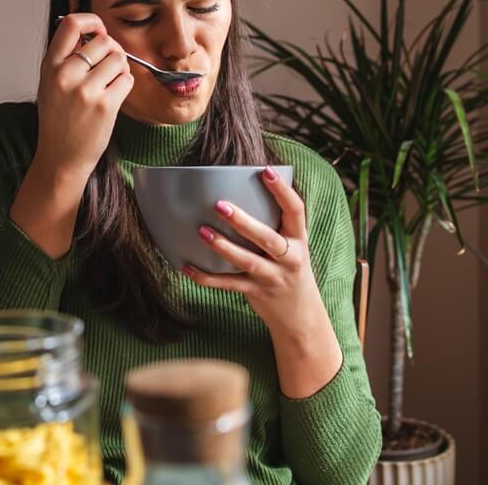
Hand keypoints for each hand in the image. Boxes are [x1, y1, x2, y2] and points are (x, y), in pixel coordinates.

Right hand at [8, 13, 133, 258]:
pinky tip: (115, 95)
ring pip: (118, 59)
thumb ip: (66, 58)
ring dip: (121, 68)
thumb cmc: (58, 121)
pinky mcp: (105, 105)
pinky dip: (126, 85)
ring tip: (111, 83)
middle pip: (103, 41)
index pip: (70, 24)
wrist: (61, 158)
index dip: (91, 21)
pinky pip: (127, 80)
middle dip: (113, 50)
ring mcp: (86, 90)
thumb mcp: (51, 83)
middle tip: (109, 65)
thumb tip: (94, 31)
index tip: (98, 30)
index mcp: (50, 66)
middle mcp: (66, 75)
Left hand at [184, 166, 342, 395]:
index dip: (283, 191)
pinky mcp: (255, 293)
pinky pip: (228, 284)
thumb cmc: (289, 269)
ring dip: (223, 246)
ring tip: (201, 231)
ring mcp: (272, 277)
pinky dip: (206, 277)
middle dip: (244, 222)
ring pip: (247, 261)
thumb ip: (274, 224)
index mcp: (298, 240)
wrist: (301, 316)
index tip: (266, 171)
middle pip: (267, 238)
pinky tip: (186, 266)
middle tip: (219, 204)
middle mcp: (289, 258)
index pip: (296, 211)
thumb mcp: (292, 246)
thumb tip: (239, 189)